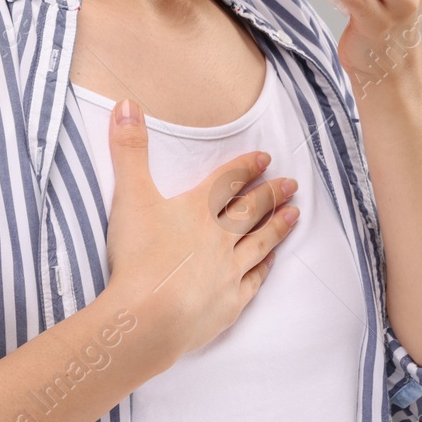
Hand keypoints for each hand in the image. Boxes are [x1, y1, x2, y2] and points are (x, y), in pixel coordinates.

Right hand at [99, 98, 299, 378]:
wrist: (149, 317)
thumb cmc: (138, 256)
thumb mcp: (129, 196)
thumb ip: (129, 150)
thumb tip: (126, 104)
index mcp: (198, 210)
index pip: (228, 182)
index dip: (246, 167)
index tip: (266, 158)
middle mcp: (220, 237)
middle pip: (250, 210)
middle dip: (271, 194)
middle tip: (291, 183)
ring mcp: (228, 272)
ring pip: (259, 243)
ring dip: (277, 226)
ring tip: (295, 213)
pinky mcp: (229, 304)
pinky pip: (253, 281)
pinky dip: (264, 268)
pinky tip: (272, 261)